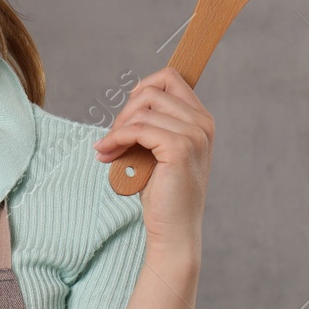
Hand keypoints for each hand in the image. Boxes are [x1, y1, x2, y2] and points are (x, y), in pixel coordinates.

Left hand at [91, 67, 212, 256]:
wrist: (174, 231)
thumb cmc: (164, 194)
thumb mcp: (160, 150)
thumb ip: (155, 123)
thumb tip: (133, 96)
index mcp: (201, 120)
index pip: (170, 78)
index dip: (141, 90)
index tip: (125, 117)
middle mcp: (202, 124)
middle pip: (152, 90)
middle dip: (124, 113)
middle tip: (111, 140)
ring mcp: (194, 135)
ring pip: (142, 108)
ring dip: (117, 128)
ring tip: (107, 151)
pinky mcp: (179, 148)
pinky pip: (137, 129)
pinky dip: (116, 139)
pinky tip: (106, 154)